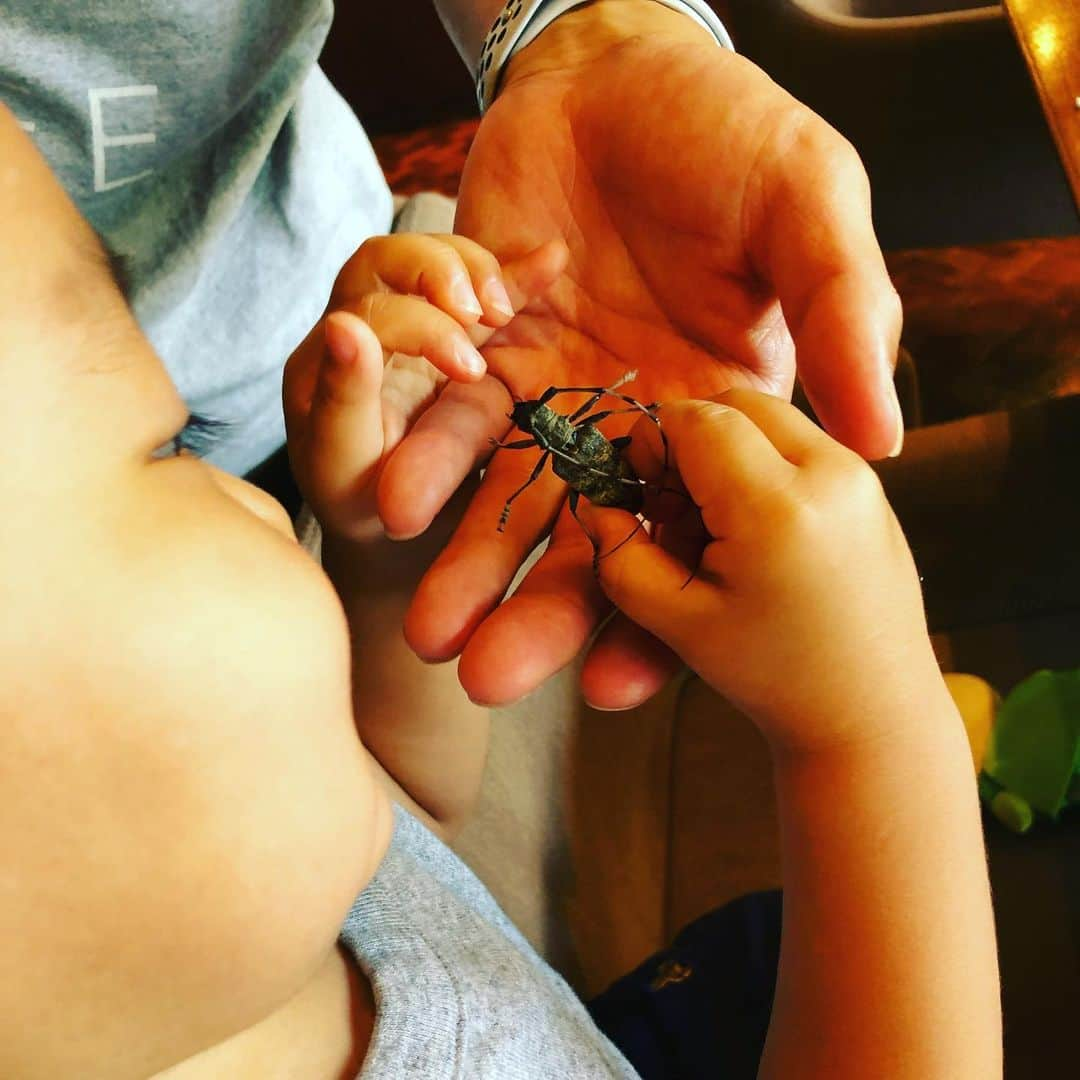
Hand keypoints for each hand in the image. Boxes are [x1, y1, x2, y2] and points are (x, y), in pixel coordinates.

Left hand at [284, 233, 565, 542]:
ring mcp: (415, 326)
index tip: (467, 366)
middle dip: (438, 270)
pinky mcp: (460, 336)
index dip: (420, 325)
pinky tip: (553, 258)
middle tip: (480, 313)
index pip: (370, 306)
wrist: (388, 517)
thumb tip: (344, 325)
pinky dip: (520, 274)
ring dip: (475, 268)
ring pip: (435, 260)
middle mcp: (365, 326)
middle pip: (389, 259)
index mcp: (329, 356)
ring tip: (502, 310)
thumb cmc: (358, 498)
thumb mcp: (344, 462)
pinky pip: (487, 293)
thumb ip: (343, 399)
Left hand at [390, 1, 902, 706]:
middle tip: (489, 683)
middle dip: (540, 613)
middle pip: (591, 540)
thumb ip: (844, 315)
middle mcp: (638, 425)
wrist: (620, 73)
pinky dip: (429, 460)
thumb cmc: (731, 132)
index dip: (663, 618)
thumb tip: (884, 440)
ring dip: (470, 564)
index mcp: (722, 417)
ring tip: (431, 630)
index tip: (615, 690)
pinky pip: (454, 417)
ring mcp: (559, 393)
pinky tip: (397, 505)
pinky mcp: (491, 352)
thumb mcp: (809, 206)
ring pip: (513, 496)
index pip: (696, 535)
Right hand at [578, 390, 935, 753]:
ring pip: (769, 420)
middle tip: (672, 507)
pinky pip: (801, 446)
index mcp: (777, 509)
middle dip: (690, 441)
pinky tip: (753, 533)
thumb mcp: (677, 621)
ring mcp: (861, 476)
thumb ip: (619, 557)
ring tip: (713, 527)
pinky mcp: (873, 487)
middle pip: (735, 406)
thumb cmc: (770, 676)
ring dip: (727, 453)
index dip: (652, 443)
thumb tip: (596, 502)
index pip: (695, 420)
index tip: (638, 488)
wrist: (872, 714)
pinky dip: (763, 468)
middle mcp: (830, 474)